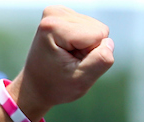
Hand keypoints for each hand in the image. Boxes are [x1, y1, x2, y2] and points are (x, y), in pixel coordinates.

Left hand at [11, 6, 114, 121]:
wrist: (35, 87)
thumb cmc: (56, 86)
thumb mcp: (80, 81)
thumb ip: (100, 61)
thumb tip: (109, 42)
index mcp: (54, 26)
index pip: (98, 35)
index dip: (91, 55)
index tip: (70, 65)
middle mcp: (54, 14)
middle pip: (98, 29)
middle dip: (88, 50)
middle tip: (68, 62)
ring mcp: (58, 12)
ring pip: (96, 28)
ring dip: (85, 47)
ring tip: (66, 58)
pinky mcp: (63, 15)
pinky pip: (90, 28)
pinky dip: (82, 42)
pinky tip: (67, 50)